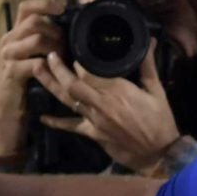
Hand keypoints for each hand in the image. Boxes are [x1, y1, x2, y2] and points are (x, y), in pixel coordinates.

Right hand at [0, 0, 65, 162]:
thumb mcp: (32, 58)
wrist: (8, 113)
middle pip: (35, 22)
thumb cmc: (26, 85)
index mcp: (14, 35)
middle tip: (67, 47)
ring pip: (37, 39)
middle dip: (56, 32)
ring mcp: (8, 56)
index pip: (26, 8)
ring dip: (56, 49)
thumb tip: (68, 28)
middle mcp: (8, 41)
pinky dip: (50, 67)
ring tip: (63, 61)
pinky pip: (36, 62)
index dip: (45, 4)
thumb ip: (43, 42)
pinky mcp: (12, 72)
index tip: (62, 9)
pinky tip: (56, 73)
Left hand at [38, 47, 184, 174]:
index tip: (72, 48)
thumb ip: (148, 65)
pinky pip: (71, 126)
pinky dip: (56, 122)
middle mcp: (101, 103)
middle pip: (73, 84)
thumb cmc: (159, 120)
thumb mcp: (157, 90)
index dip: (79, 60)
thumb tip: (148, 40)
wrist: (158, 154)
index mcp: (117, 90)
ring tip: (37, 70)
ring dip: (51, 85)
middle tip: (48, 55)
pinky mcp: (92, 134)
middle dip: (58, 69)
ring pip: (68, 100)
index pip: (91, 72)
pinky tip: (42, 117)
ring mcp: (94, 120)